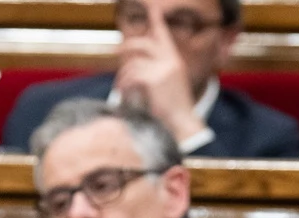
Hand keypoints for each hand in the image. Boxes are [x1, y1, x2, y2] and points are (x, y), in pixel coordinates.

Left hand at [114, 11, 207, 143]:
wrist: (183, 124)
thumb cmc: (174, 110)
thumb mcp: (168, 86)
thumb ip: (155, 71)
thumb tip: (133, 63)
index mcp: (174, 61)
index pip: (163, 35)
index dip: (156, 20)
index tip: (152, 6)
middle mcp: (170, 61)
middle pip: (142, 44)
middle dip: (127, 47)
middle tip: (116, 52)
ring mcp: (162, 69)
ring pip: (132, 65)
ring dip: (122, 78)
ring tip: (121, 90)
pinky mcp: (152, 79)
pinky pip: (130, 77)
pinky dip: (123, 87)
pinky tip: (124, 96)